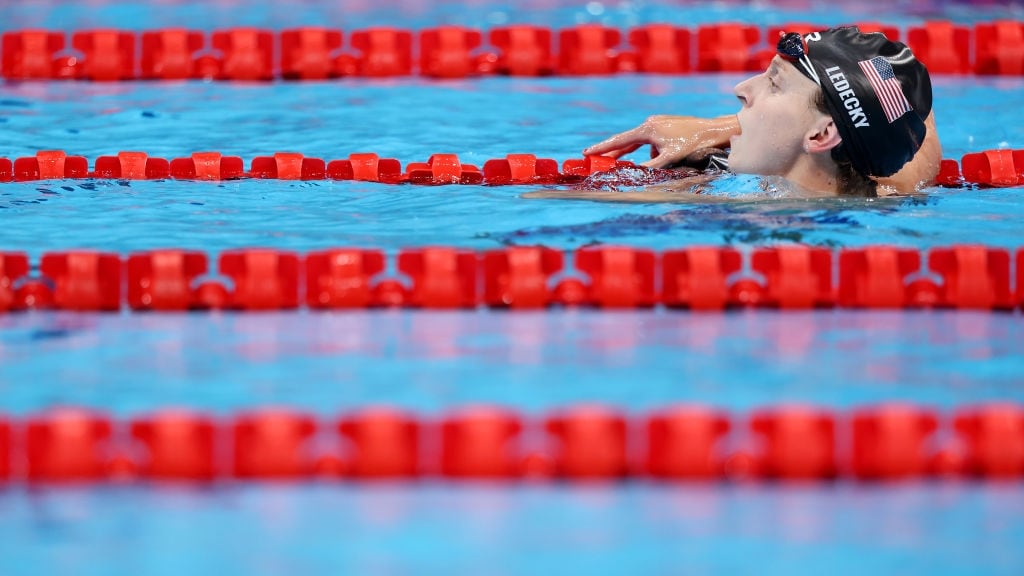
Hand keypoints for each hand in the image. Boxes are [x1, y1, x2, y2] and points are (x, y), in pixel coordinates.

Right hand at [583, 114, 739, 168]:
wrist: (713, 131)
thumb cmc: (692, 144)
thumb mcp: (669, 159)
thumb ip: (649, 167)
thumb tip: (632, 173)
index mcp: (647, 129)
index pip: (619, 140)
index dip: (602, 148)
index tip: (587, 152)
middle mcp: (650, 123)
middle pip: (627, 141)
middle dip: (615, 153)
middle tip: (598, 159)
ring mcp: (658, 122)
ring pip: (645, 144)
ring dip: (650, 155)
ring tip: (671, 158)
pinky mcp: (666, 125)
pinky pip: (655, 141)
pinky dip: (658, 151)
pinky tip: (674, 153)